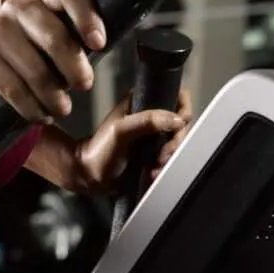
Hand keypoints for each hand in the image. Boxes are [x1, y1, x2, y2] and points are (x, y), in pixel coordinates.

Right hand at [0, 0, 104, 121]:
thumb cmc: (30, 60)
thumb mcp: (54, 45)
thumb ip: (76, 41)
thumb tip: (101, 49)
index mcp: (42, 0)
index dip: (87, 16)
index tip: (99, 45)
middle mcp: (15, 9)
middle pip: (54, 35)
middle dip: (75, 67)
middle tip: (84, 86)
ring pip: (35, 69)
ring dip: (54, 96)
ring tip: (62, 109)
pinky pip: (14, 88)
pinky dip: (32, 107)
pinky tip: (40, 115)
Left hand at [71, 87, 194, 195]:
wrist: (91, 177)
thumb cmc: (100, 151)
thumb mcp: (121, 131)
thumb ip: (147, 121)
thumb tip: (177, 120)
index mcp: (141, 102)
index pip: (176, 95)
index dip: (182, 109)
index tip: (177, 126)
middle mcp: (151, 117)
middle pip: (181, 122)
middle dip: (176, 140)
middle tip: (162, 154)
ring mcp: (154, 136)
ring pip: (178, 141)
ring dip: (171, 155)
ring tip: (155, 165)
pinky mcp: (154, 153)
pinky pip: (171, 157)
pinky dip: (166, 165)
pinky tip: (153, 171)